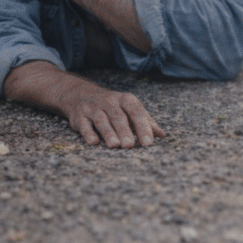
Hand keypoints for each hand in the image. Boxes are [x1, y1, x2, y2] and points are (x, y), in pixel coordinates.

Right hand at [4, 62, 165, 148]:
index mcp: (126, 100)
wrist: (82, 96)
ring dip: (108, 133)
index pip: (137, 113)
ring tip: (115, 145)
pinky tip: (94, 142)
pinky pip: (84, 124)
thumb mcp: (131, 110)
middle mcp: (110, 102)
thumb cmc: (115, 107)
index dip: (143, 127)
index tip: (148, 143)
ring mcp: (93, 108)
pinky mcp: (79, 116)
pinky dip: (88, 133)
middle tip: (130, 146)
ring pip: (102, 120)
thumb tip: (163, 136)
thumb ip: (147, 122)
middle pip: (119, 117)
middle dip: (125, 131)